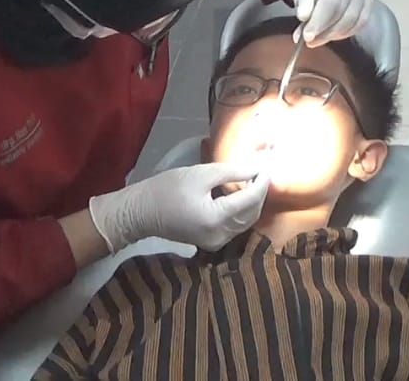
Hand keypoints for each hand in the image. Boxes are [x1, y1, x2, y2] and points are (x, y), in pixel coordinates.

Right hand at [88, 162, 268, 252]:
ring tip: (251, 180)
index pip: (251, 199)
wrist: (141, 212)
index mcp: (217, 218)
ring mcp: (217, 242)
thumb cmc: (167, 189)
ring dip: (252, 202)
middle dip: (259, 192)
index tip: (267, 166)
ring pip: (246, 221)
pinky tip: (238, 195)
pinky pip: (235, 226)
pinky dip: (241, 211)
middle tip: (261, 171)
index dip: (262, 182)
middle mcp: (221, 235)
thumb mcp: (200, 174)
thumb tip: (257, 167)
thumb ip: (232, 171)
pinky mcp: (212, 242)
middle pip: (252, 213)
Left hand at [275, 0, 373, 47]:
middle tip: (310, 40)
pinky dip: (348, 30)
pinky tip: (333, 34)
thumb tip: (304, 18)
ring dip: (337, 33)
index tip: (307, 36)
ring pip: (357, 16)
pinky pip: (363, 18)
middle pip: (346, 9)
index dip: (320, 21)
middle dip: (327, 30)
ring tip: (319, 38)